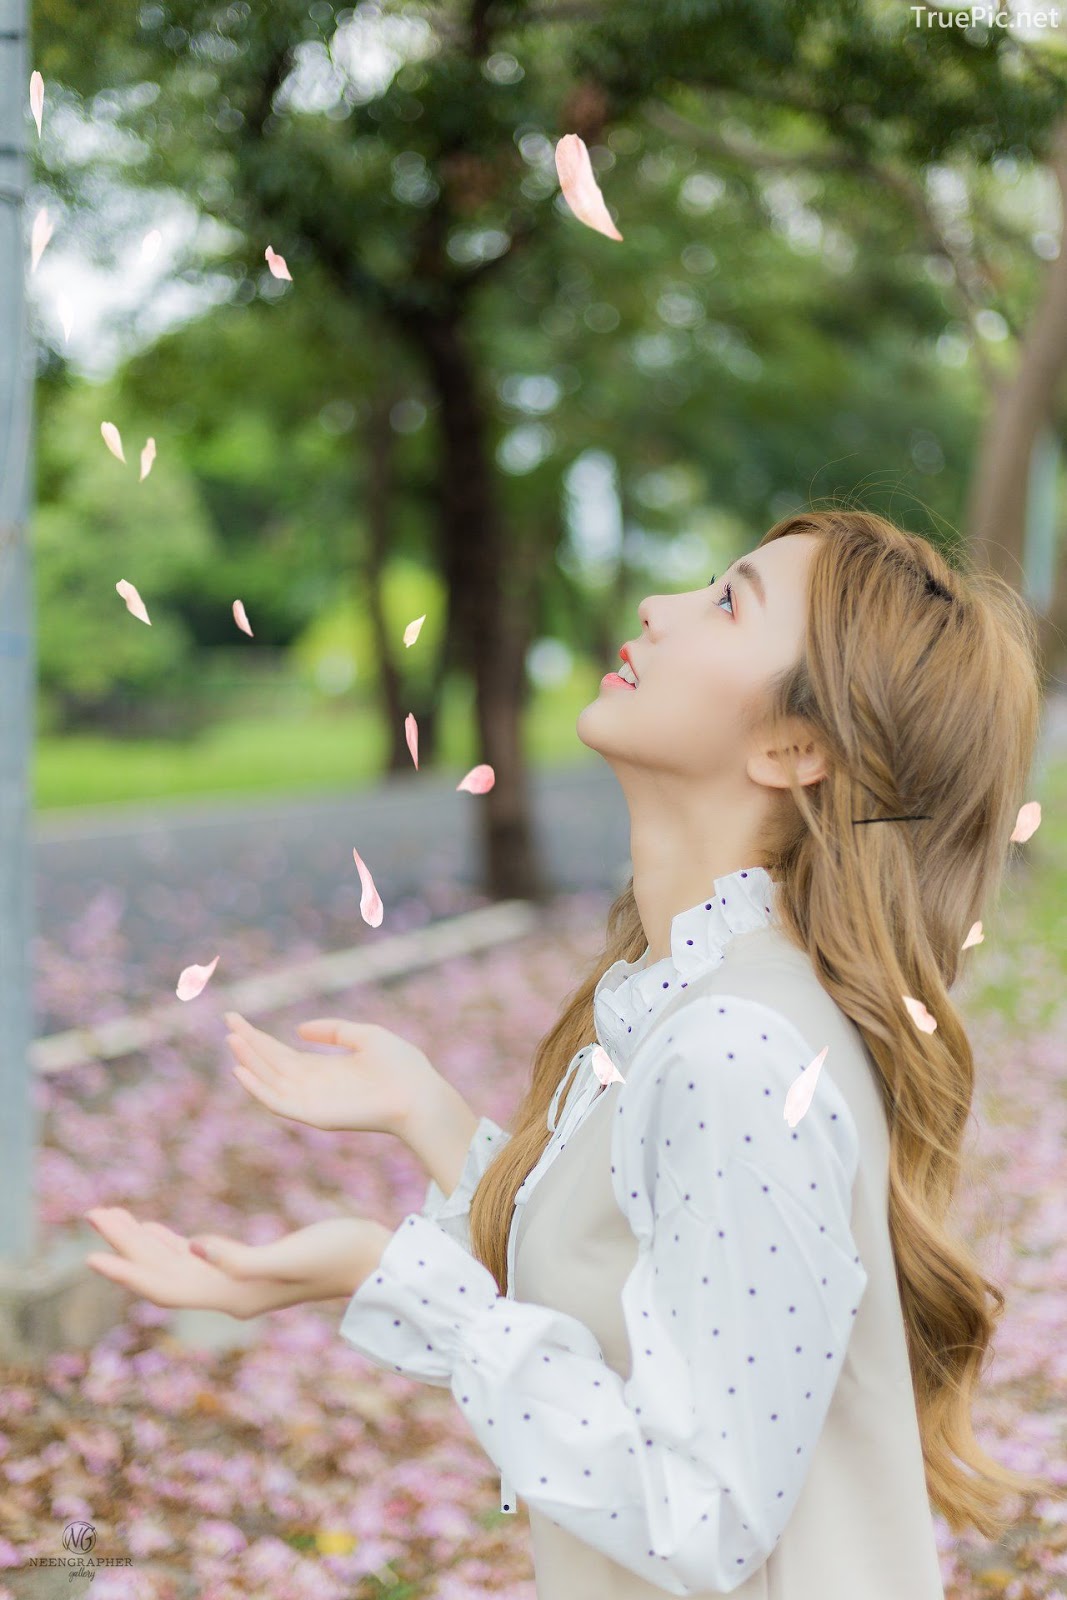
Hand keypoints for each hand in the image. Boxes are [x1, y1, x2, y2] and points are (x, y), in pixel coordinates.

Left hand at [84, 1208, 393, 1318]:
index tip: (88, 1255)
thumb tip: (193, 1246)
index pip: (164, 1286)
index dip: (126, 1270)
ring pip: (173, 1264)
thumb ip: (241, 1258)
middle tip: (93, 1212)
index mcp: (231, 1293)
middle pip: (160, 1274)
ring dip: (141, 1241)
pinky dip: (168, 1243)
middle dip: (124, 1245)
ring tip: (111, 1215)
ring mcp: (237, 1282)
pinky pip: (193, 1259)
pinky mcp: (249, 1267)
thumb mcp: (290, 1254)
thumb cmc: (338, 1253)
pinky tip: (157, 1232)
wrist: (375, 1260)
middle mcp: (227, 1293)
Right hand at [222, 1011, 438, 1135]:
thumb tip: (298, 1029)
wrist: (420, 1095)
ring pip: (270, 1080)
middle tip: (228, 1021)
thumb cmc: (401, 1067)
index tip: (238, 1019)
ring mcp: (312, 1101)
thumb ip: (333, 1030)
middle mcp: (314, 1087)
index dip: (260, 1038)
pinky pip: (279, 1103)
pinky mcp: (314, 1115)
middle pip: (272, 1064)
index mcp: (325, 1070)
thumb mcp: (365, 1036)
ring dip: (250, 1061)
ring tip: (232, 1039)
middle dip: (250, 1044)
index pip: (282, 1055)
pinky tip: (241, 1071)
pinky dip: (258, 1089)